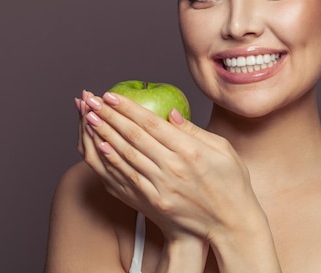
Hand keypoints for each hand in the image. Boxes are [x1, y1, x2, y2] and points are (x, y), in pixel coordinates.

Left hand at [79, 90, 261, 241]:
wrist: (230, 224)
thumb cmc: (231, 184)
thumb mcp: (223, 150)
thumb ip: (195, 131)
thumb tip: (171, 114)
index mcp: (190, 150)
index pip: (152, 123)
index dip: (129, 108)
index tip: (112, 96)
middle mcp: (173, 167)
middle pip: (134, 136)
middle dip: (110, 116)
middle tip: (92, 101)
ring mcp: (161, 186)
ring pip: (126, 155)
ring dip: (105, 135)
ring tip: (89, 118)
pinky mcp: (154, 202)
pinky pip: (127, 178)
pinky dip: (112, 161)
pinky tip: (100, 147)